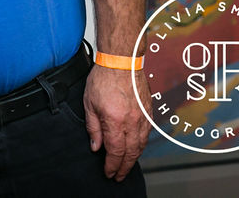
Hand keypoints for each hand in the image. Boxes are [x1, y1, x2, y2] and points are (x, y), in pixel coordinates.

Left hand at [83, 65, 150, 180]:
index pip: (115, 152)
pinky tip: (136, 148)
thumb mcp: (89, 104)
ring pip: (141, 145)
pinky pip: (147, 134)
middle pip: (131, 153)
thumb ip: (93, 128)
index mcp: (115, 120)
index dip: (112, 165)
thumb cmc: (104, 78)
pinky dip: (141, 145)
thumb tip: (96, 146)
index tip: (109, 173)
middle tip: (118, 175)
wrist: (121, 61)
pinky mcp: (149, 112)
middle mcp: (132, 122)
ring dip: (134, 158)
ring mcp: (143, 117)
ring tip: (126, 165)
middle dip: (124, 167)